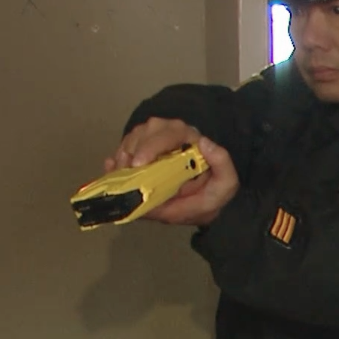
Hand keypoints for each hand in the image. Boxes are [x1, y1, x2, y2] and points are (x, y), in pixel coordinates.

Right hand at [104, 118, 239, 227]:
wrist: (198, 206)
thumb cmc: (211, 194)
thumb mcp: (226, 184)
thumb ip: (223, 164)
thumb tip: (205, 142)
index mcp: (190, 141)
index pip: (171, 132)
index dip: (152, 144)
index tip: (140, 163)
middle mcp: (170, 136)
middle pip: (146, 131)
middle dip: (134, 151)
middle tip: (127, 173)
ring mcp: (153, 142)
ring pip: (132, 138)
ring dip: (124, 156)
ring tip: (124, 176)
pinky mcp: (139, 153)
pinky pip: (122, 150)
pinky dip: (115, 161)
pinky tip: (112, 170)